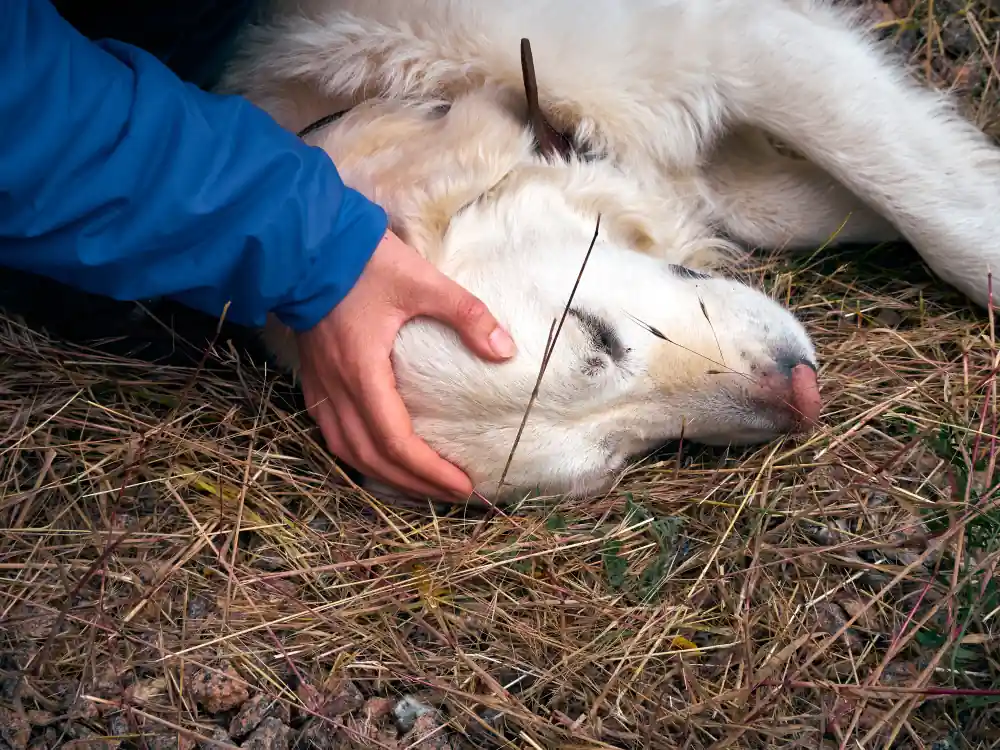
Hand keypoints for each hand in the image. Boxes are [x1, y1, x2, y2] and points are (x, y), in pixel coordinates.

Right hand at [296, 229, 516, 501]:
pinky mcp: (315, 379)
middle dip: (414, 485)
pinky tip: (383, 457)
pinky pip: (335, 434)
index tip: (463, 486)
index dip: (430, 471)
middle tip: (452, 495)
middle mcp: (337, 390)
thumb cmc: (363, 262)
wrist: (305, 243)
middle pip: (372, 459)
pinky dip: (362, 455)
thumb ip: (466, 314)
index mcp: (363, 373)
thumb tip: (505, 350)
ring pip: (348, 452)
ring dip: (386, 476)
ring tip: (421, 486)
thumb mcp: (422, 282)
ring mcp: (321, 387)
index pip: (396, 442)